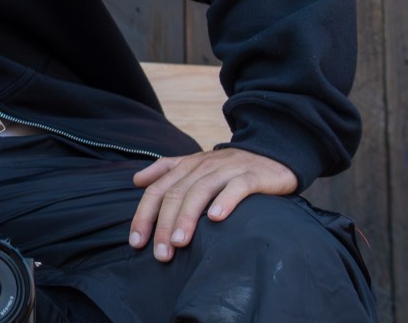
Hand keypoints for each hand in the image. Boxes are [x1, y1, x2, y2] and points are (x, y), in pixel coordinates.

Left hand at [129, 148, 296, 260]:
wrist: (271, 154)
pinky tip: (217, 219)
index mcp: (186, 166)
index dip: (144, 215)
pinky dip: (225, 202)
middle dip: (164, 225)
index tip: (135, 242)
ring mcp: (227, 170)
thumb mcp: (194, 166)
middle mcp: (203, 166)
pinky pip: (236, 188)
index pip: (157, 190)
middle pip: (176, 194)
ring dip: (188, 217)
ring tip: (180, 242)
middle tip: (161, 253)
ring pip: (201, 191)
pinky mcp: (252, 176)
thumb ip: (165, 171)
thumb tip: (136, 180)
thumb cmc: (228, 168)